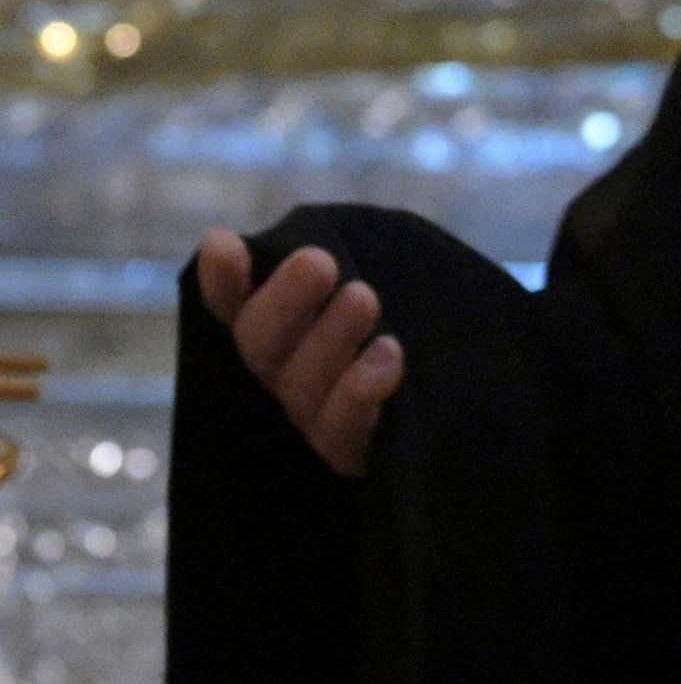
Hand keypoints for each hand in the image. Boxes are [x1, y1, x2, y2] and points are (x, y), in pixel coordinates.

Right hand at [195, 231, 403, 478]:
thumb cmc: (410, 316)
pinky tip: (388, 353)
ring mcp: (313, 416)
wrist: (455, 393)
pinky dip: (361, 387)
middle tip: (317, 262)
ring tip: (361, 298)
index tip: (222, 245)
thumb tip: (285, 234)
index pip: (236, 304)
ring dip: (330, 338)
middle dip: (285, 301)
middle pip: (261, 344)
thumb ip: (340, 256)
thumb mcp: (382, 275)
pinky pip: (342, 429)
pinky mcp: (350, 450)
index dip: (224, 280)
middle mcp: (284, 372)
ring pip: (300, 386)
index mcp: (280, 326)